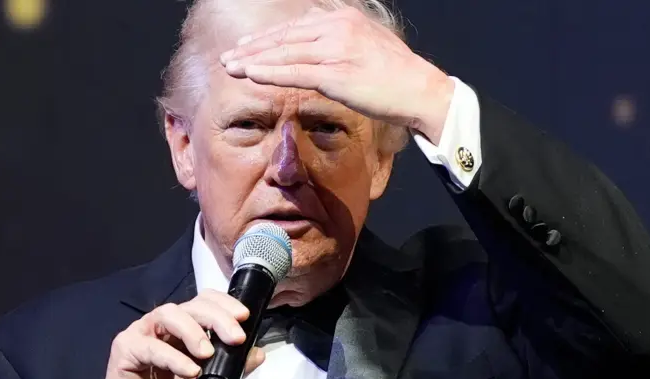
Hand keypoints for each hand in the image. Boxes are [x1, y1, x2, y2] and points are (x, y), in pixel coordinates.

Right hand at [90, 290, 265, 378]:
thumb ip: (232, 369)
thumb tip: (257, 353)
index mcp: (183, 329)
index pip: (204, 302)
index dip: (224, 304)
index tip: (244, 317)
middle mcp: (162, 325)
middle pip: (190, 305)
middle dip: (217, 318)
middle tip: (235, 337)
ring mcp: (142, 334)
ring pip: (168, 314)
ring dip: (193, 331)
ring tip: (209, 353)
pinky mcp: (125, 349)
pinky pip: (150, 346)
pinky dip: (173, 357)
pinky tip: (190, 370)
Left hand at [219, 7, 454, 143]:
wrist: (420, 89)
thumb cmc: (397, 75)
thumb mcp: (368, 44)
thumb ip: (343, 40)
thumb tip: (321, 46)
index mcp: (344, 18)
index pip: (297, 26)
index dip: (269, 37)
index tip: (248, 45)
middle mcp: (336, 28)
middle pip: (285, 37)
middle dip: (253, 47)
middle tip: (229, 56)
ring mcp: (335, 49)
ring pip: (284, 53)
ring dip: (253, 60)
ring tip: (230, 67)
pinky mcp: (334, 73)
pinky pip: (293, 72)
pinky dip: (268, 72)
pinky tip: (250, 75)